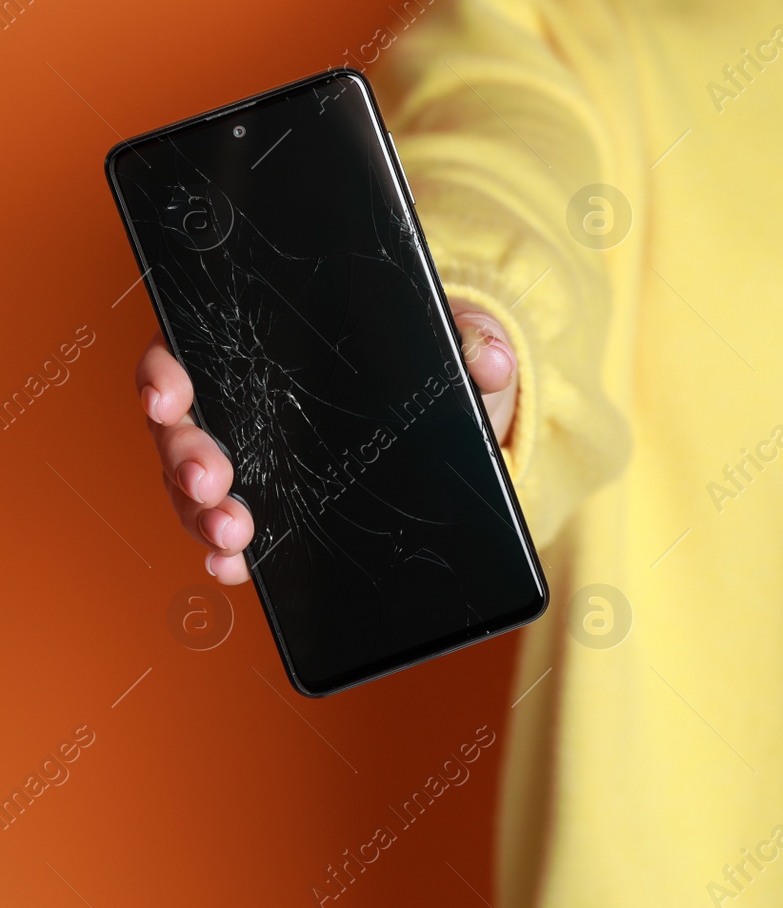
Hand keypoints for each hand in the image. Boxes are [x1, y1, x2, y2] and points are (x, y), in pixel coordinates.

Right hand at [135, 301, 519, 584]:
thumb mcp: (458, 344)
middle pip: (183, 430)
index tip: (167, 397)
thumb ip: (475, 339)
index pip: (190, 352)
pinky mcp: (277, 512)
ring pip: (196, 489)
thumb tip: (491, 360)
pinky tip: (236, 568)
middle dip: (185, 459)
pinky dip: (227, 555)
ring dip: (201, 515)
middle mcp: (242, 407)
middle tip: (213, 482)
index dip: (165, 375)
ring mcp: (253, 463)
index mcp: (266, 349)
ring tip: (234, 535)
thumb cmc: (438, 366)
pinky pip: (233, 534)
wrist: (457, 423)